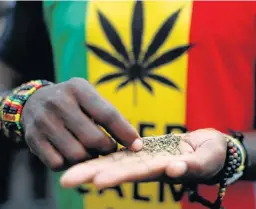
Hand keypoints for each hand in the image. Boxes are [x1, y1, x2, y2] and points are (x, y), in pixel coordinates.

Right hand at [21, 77, 141, 169]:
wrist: (34, 101)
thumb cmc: (72, 102)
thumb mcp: (88, 97)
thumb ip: (108, 114)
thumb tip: (133, 141)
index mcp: (78, 89)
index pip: (108, 114)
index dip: (125, 133)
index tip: (137, 146)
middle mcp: (59, 103)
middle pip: (93, 138)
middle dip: (106, 149)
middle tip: (108, 148)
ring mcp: (43, 122)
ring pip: (77, 154)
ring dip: (89, 158)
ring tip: (91, 151)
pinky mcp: (33, 139)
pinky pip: (58, 163)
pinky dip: (70, 164)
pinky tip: (72, 154)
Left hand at [60, 129, 226, 188]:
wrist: (209, 147)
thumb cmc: (211, 155)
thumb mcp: (205, 161)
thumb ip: (191, 167)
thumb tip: (172, 171)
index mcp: (161, 170)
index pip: (136, 174)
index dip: (117, 176)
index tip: (96, 180)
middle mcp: (148, 166)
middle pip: (117, 169)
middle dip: (93, 173)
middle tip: (67, 179)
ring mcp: (144, 156)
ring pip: (115, 159)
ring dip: (93, 164)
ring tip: (68, 170)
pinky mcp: (144, 147)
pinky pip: (123, 148)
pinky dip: (105, 150)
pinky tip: (86, 150)